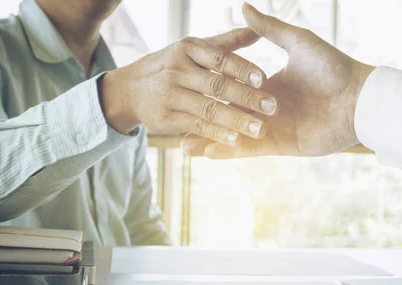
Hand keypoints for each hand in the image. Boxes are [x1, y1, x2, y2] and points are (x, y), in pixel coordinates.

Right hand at [98, 27, 277, 145]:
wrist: (128, 89)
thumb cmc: (172, 66)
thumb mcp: (194, 48)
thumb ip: (228, 42)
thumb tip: (257, 27)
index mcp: (189, 48)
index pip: (219, 58)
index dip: (241, 68)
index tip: (264, 78)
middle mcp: (177, 70)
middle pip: (216, 85)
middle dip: (246, 97)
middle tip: (273, 107)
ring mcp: (170, 95)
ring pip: (208, 109)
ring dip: (235, 120)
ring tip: (260, 129)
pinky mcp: (166, 119)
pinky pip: (195, 127)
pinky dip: (214, 134)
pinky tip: (235, 141)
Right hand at [181, 2, 374, 157]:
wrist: (358, 98)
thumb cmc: (333, 68)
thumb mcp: (298, 42)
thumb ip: (270, 28)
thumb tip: (243, 7)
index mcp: (266, 85)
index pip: (230, 89)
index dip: (208, 91)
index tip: (185, 90)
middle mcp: (265, 108)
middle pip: (226, 115)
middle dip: (202, 120)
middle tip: (176, 125)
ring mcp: (271, 128)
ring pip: (233, 135)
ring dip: (209, 140)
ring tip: (183, 145)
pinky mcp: (280, 145)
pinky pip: (249, 150)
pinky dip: (229, 153)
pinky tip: (208, 153)